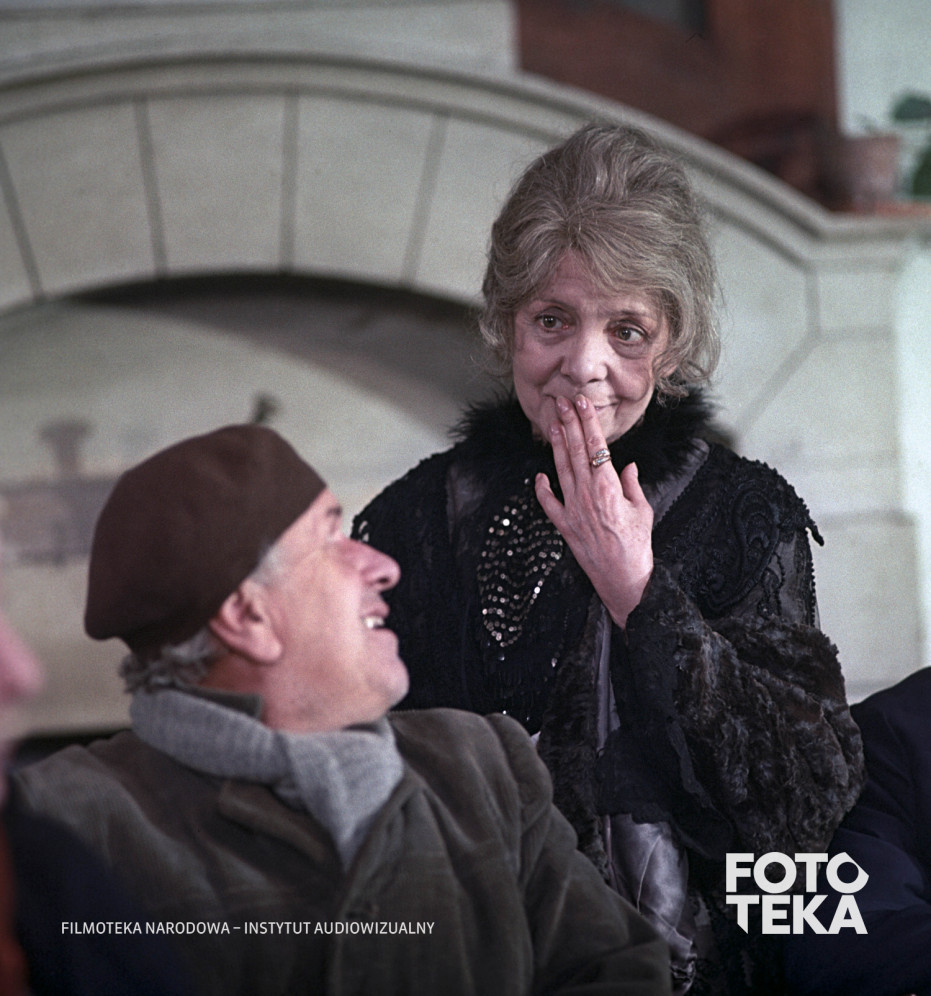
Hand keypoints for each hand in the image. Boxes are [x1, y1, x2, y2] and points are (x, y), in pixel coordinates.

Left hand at [534, 394, 653, 627]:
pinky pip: (549, 504)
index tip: (582, 404)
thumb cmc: (638, 545)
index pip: (596, 447)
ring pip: (561, 471)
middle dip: (569, 424)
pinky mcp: (565, 527)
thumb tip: (628, 467)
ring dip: (556, 446)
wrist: (624, 579)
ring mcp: (573, 510)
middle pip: (576, 452)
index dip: (588, 423)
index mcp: (609, 487)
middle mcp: (587, 495)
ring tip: (552, 425)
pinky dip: (542, 490)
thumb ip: (633, 485)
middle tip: (561, 402)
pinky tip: (539, 476)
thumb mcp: (642, 510)